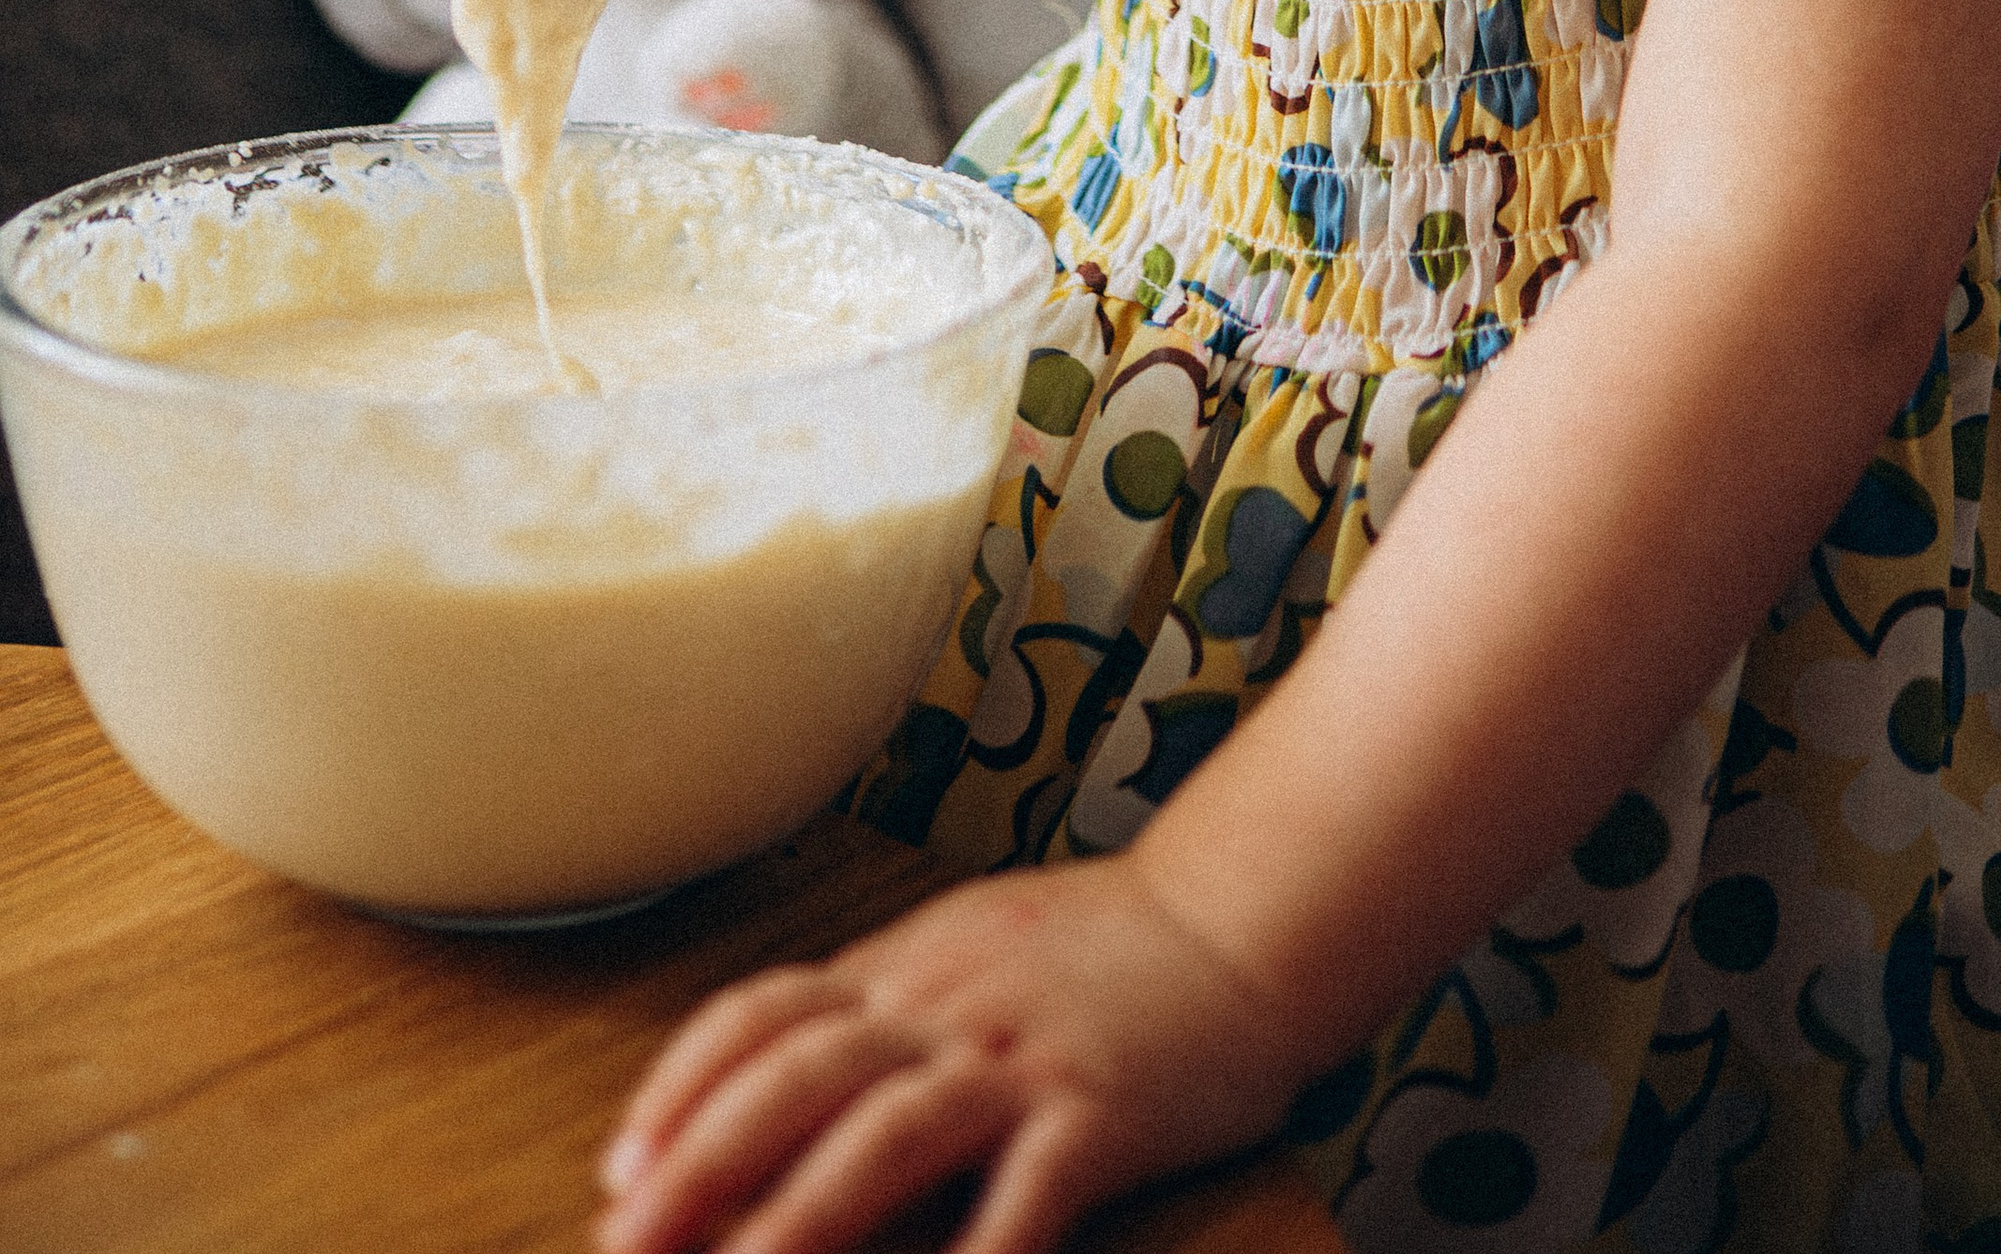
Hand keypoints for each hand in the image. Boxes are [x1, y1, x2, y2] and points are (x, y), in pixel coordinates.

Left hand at [595, 860, 1296, 1253]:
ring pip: (886, 1133)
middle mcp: (948, 1005)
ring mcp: (1022, 1057)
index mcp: (909, 968)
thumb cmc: (1107, 946)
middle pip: (798, 1075)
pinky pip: (1026, 1196)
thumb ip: (885, 1002)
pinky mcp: (1099, 1110)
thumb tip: (776, 1063)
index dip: (682, 1088)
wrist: (1241, 918)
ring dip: (798, 1219)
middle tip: (626, 1240)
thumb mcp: (974, 944)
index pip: (763, 1015)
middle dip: (700, 1164)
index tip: (620, 1165)